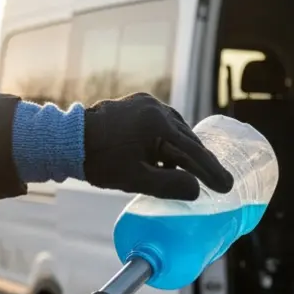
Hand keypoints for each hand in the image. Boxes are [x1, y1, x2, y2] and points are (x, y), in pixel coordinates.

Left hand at [83, 93, 234, 199]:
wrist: (67, 140)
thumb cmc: (100, 162)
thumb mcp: (136, 180)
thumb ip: (170, 186)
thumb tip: (197, 190)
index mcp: (158, 124)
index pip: (193, 152)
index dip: (211, 172)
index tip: (227, 187)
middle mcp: (157, 108)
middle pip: (187, 140)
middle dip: (202, 162)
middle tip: (220, 181)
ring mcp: (147, 103)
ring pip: (177, 132)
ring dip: (186, 152)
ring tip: (197, 172)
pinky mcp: (138, 104)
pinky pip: (164, 125)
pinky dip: (171, 142)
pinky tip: (172, 157)